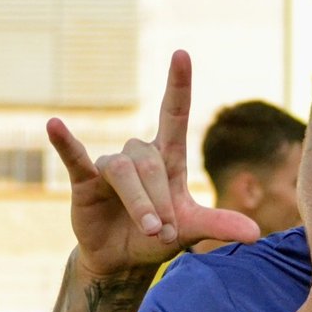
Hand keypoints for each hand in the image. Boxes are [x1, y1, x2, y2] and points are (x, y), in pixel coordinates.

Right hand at [46, 50, 259, 278]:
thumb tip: (257, 235)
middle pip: (151, 165)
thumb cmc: (159, 234)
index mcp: (169, 159)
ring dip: (139, 203)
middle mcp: (139, 156)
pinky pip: (73, 157)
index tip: (182, 53)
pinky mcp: (84, 180)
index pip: (175, 114)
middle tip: (165, 231)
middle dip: (161, 202)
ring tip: (150, 231)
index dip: (178, 85)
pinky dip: (65, 143)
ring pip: (125, 172)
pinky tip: (54, 125)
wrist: (124, 258)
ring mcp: (111, 165)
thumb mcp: (192, 230)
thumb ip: (219, 225)